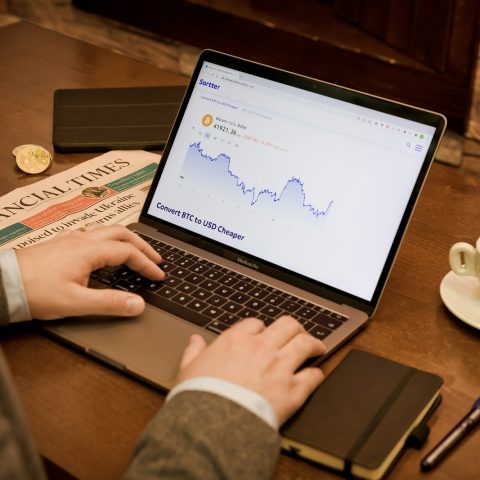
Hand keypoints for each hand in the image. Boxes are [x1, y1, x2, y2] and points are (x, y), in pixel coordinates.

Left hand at [16, 225, 164, 319]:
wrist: (2, 283)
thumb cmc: (34, 292)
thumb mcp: (75, 303)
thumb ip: (109, 303)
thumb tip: (138, 304)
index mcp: (89, 251)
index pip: (128, 252)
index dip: (147, 263)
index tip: (158, 275)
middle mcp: (82, 240)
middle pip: (121, 232)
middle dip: (142, 245)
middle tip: (155, 258)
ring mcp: (70, 239)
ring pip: (107, 229)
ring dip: (127, 239)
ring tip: (137, 251)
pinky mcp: (61, 243)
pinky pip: (93, 233)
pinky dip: (110, 239)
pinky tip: (106, 251)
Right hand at [177, 316, 325, 424]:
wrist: (214, 425)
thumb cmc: (200, 398)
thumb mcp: (188, 370)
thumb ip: (193, 352)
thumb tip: (194, 341)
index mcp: (236, 340)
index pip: (256, 324)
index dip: (262, 329)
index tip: (264, 335)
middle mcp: (261, 348)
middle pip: (288, 325)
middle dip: (294, 328)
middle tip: (297, 334)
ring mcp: (279, 368)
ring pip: (306, 344)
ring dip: (314, 344)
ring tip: (317, 348)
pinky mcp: (293, 391)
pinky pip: (312, 376)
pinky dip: (316, 375)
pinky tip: (315, 375)